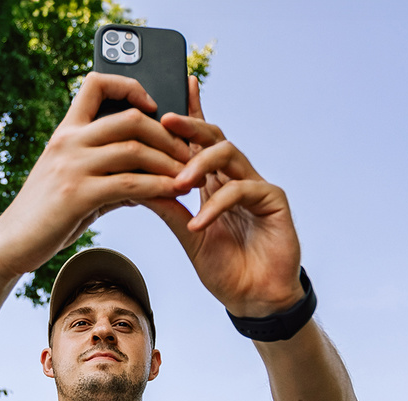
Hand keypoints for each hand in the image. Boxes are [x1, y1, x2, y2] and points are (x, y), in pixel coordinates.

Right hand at [0, 72, 190, 278]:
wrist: (10, 243)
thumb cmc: (45, 216)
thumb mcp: (75, 186)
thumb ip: (109, 177)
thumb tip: (145, 184)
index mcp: (66, 132)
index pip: (96, 83)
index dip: (130, 85)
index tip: (153, 104)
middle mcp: (68, 142)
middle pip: (130, 118)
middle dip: (168, 134)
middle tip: (189, 153)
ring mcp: (71, 166)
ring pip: (135, 149)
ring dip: (170, 163)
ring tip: (190, 177)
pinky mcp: (77, 194)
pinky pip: (129, 185)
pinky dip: (158, 188)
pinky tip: (174, 195)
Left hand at [144, 77, 303, 316]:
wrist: (254, 300)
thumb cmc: (224, 268)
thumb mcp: (187, 235)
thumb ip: (167, 207)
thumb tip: (134, 181)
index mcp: (215, 182)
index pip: (199, 141)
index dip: (189, 114)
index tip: (169, 93)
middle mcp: (236, 177)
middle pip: (214, 137)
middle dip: (191, 125)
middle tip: (165, 119)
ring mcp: (256, 186)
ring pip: (228, 154)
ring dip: (198, 165)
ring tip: (177, 184)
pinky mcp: (274, 200)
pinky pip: (242, 190)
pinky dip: (216, 205)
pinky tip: (199, 223)